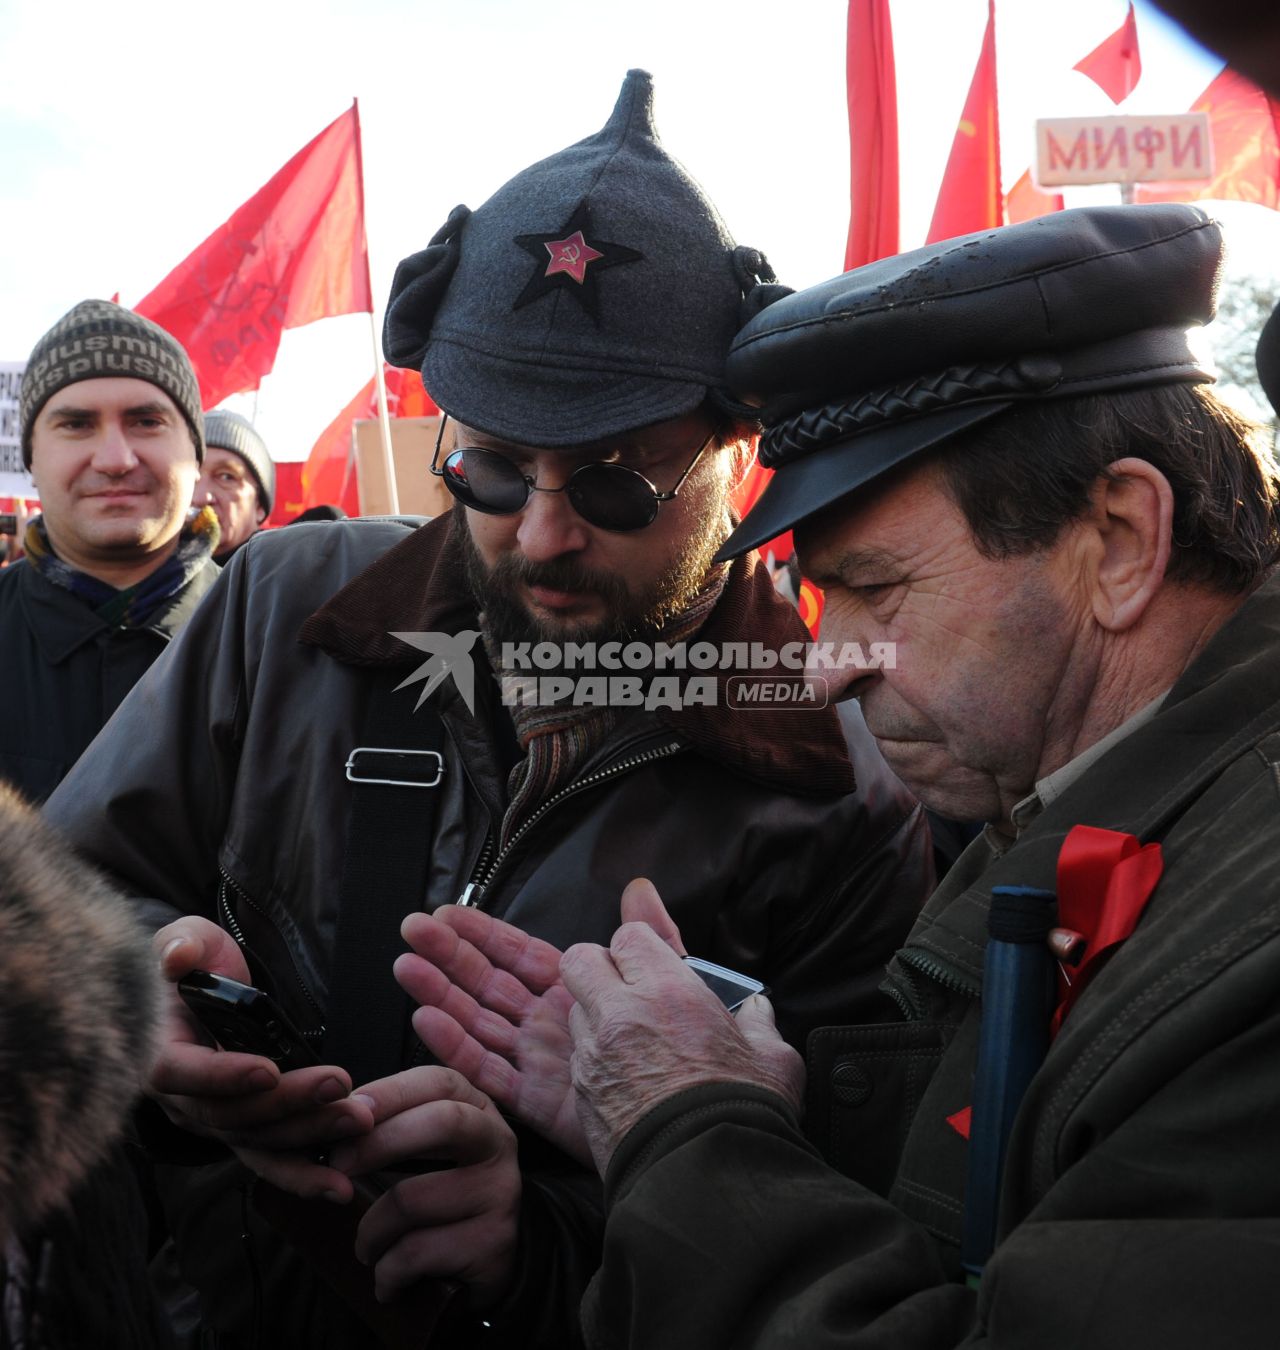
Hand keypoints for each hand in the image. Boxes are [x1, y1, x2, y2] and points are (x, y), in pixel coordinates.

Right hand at [149, 915, 373, 1200]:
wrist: (200, 990)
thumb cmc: (191, 963)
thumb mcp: (183, 941)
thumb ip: (180, 946)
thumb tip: (178, 958)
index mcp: (157, 1054)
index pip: (182, 1075)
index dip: (221, 1077)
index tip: (267, 1071)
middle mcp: (183, 1098)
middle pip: (232, 1114)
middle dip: (288, 1104)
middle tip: (340, 1088)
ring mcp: (215, 1119)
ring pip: (259, 1140)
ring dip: (310, 1136)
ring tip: (359, 1121)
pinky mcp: (244, 1130)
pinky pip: (271, 1158)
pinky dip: (304, 1175)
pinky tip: (342, 1188)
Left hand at [328, 1066, 519, 1306]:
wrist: (490, 1262)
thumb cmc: (444, 1197)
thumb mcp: (430, 1150)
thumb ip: (395, 1123)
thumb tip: (334, 1116)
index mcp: (478, 1109)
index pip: (440, 1082)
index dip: (393, 1091)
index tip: (351, 1108)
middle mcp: (497, 1143)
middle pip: (442, 1122)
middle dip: (378, 1142)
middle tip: (337, 1166)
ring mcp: (500, 1191)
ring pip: (412, 1199)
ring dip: (371, 1231)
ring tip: (366, 1247)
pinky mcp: (493, 1241)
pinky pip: (416, 1252)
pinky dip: (387, 1271)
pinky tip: (387, 1279)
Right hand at [395, 878, 685, 1166]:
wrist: (692, 1119)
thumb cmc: (682, 1052)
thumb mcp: (669, 980)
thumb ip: (650, 934)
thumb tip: (638, 888)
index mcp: (574, 992)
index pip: (519, 955)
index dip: (483, 933)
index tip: (448, 912)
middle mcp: (547, 1023)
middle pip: (487, 983)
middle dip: (449, 955)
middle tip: (412, 928)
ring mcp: (535, 1061)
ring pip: (477, 1021)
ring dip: (440, 993)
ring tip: (405, 966)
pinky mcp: (532, 1101)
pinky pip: (486, 1071)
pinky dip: (454, 1047)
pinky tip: (426, 1020)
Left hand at [561, 921, 804, 1174]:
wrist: (706, 1181)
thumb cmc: (744, 1113)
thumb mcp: (773, 1058)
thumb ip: (760, 1024)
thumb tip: (757, 1010)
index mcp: (669, 991)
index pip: (629, 936)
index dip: (639, 947)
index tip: (654, 967)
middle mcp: (622, 1013)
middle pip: (580, 960)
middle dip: (598, 969)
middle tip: (624, 991)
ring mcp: (594, 1053)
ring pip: (573, 1010)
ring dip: (593, 1016)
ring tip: (625, 1040)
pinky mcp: (580, 1093)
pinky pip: (575, 1058)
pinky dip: (591, 1059)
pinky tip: (621, 1079)